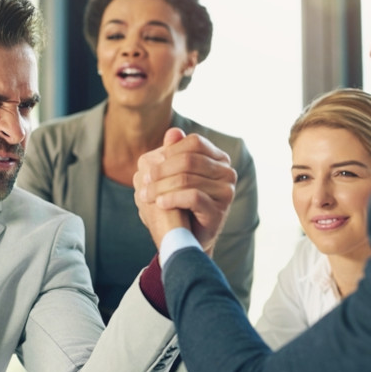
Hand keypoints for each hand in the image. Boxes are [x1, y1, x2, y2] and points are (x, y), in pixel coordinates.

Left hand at [134, 128, 236, 250]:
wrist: (187, 240)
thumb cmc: (180, 204)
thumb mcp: (175, 176)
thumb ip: (176, 154)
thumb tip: (172, 132)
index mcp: (219, 159)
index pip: (195, 143)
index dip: (170, 151)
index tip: (150, 165)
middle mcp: (228, 173)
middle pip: (189, 160)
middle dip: (161, 170)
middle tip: (143, 181)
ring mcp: (227, 192)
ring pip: (188, 178)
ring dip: (160, 187)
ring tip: (145, 195)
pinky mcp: (220, 211)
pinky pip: (193, 197)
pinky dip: (171, 198)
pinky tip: (159, 203)